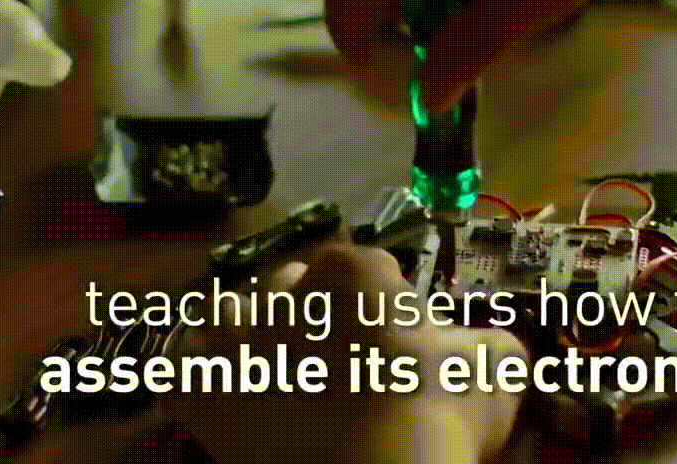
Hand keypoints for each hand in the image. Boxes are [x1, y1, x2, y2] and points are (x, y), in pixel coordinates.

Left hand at [169, 244, 526, 463]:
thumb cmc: (440, 414)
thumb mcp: (495, 368)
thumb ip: (487, 342)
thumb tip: (484, 344)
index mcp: (354, 272)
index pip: (361, 263)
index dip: (379, 295)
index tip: (395, 329)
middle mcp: (285, 295)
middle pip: (289, 282)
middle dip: (309, 305)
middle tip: (337, 349)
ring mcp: (237, 347)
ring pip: (225, 316)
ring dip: (245, 331)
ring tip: (271, 362)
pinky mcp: (206, 401)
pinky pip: (181, 376)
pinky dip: (196, 382)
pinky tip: (216, 397)